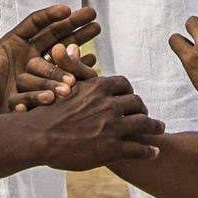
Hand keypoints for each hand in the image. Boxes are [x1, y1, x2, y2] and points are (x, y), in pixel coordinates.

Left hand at [0, 2, 100, 117]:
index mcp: (15, 43)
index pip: (37, 24)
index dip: (52, 15)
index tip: (68, 9)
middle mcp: (30, 54)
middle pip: (55, 34)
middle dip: (73, 24)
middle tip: (93, 15)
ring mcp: (39, 71)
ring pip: (62, 53)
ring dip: (80, 41)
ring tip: (97, 31)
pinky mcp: (46, 87)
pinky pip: (64, 75)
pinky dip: (78, 67)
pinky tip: (92, 60)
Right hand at [26, 72, 164, 169]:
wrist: (38, 137)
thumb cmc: (43, 111)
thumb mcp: (58, 83)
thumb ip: (69, 67)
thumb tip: (69, 45)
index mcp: (98, 88)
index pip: (124, 84)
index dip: (128, 92)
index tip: (129, 97)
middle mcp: (110, 105)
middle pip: (137, 103)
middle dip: (142, 108)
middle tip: (145, 114)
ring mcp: (113, 127)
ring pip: (144, 124)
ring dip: (154, 127)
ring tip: (159, 129)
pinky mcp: (113, 148)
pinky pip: (139, 149)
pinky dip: (149, 150)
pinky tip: (154, 152)